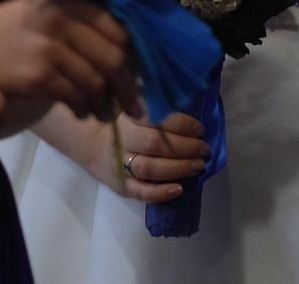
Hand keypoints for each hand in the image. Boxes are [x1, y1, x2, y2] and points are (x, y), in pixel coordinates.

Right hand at [0, 0, 139, 120]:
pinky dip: (83, 109)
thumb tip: (127, 51)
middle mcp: (59, 15)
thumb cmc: (2, 35)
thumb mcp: (40, 13)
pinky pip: (75, 96)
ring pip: (96, 80)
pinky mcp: (36, 74)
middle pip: (113, 56)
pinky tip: (80, 112)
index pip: (117, 27)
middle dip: (126, 86)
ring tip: (104, 111)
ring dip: (104, 102)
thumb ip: (78, 22)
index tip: (139, 75)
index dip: (132, 55)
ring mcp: (48, 45)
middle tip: (133, 105)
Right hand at [85, 111, 210, 203]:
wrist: (95, 148)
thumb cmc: (128, 127)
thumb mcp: (136, 110)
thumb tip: (193, 104)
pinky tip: (179, 190)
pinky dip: (160, 193)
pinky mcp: (122, 186)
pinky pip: (140, 192)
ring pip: (148, 168)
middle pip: (153, 144)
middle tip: (204, 149)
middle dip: (184, 147)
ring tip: (198, 166)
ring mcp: (120, 165)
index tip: (199, 128)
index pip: (154, 118)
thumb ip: (158, 109)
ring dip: (177, 168)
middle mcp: (122, 141)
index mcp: (128, 118)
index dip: (180, 123)